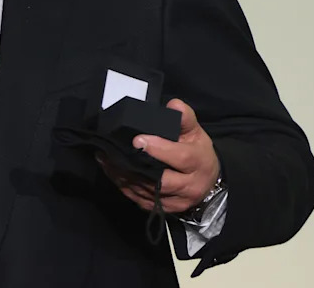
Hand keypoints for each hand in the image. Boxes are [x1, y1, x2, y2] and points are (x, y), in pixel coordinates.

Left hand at [96, 99, 220, 213]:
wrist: (207, 181)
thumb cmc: (197, 151)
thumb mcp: (195, 132)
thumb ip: (184, 117)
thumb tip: (173, 104)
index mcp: (198, 163)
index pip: (180, 158)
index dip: (158, 149)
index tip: (137, 140)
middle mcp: (189, 186)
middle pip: (162, 181)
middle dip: (136, 167)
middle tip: (114, 151)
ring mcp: (175, 201)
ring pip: (147, 192)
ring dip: (124, 176)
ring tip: (106, 158)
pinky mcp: (162, 209)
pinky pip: (140, 199)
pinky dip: (123, 186)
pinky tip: (111, 171)